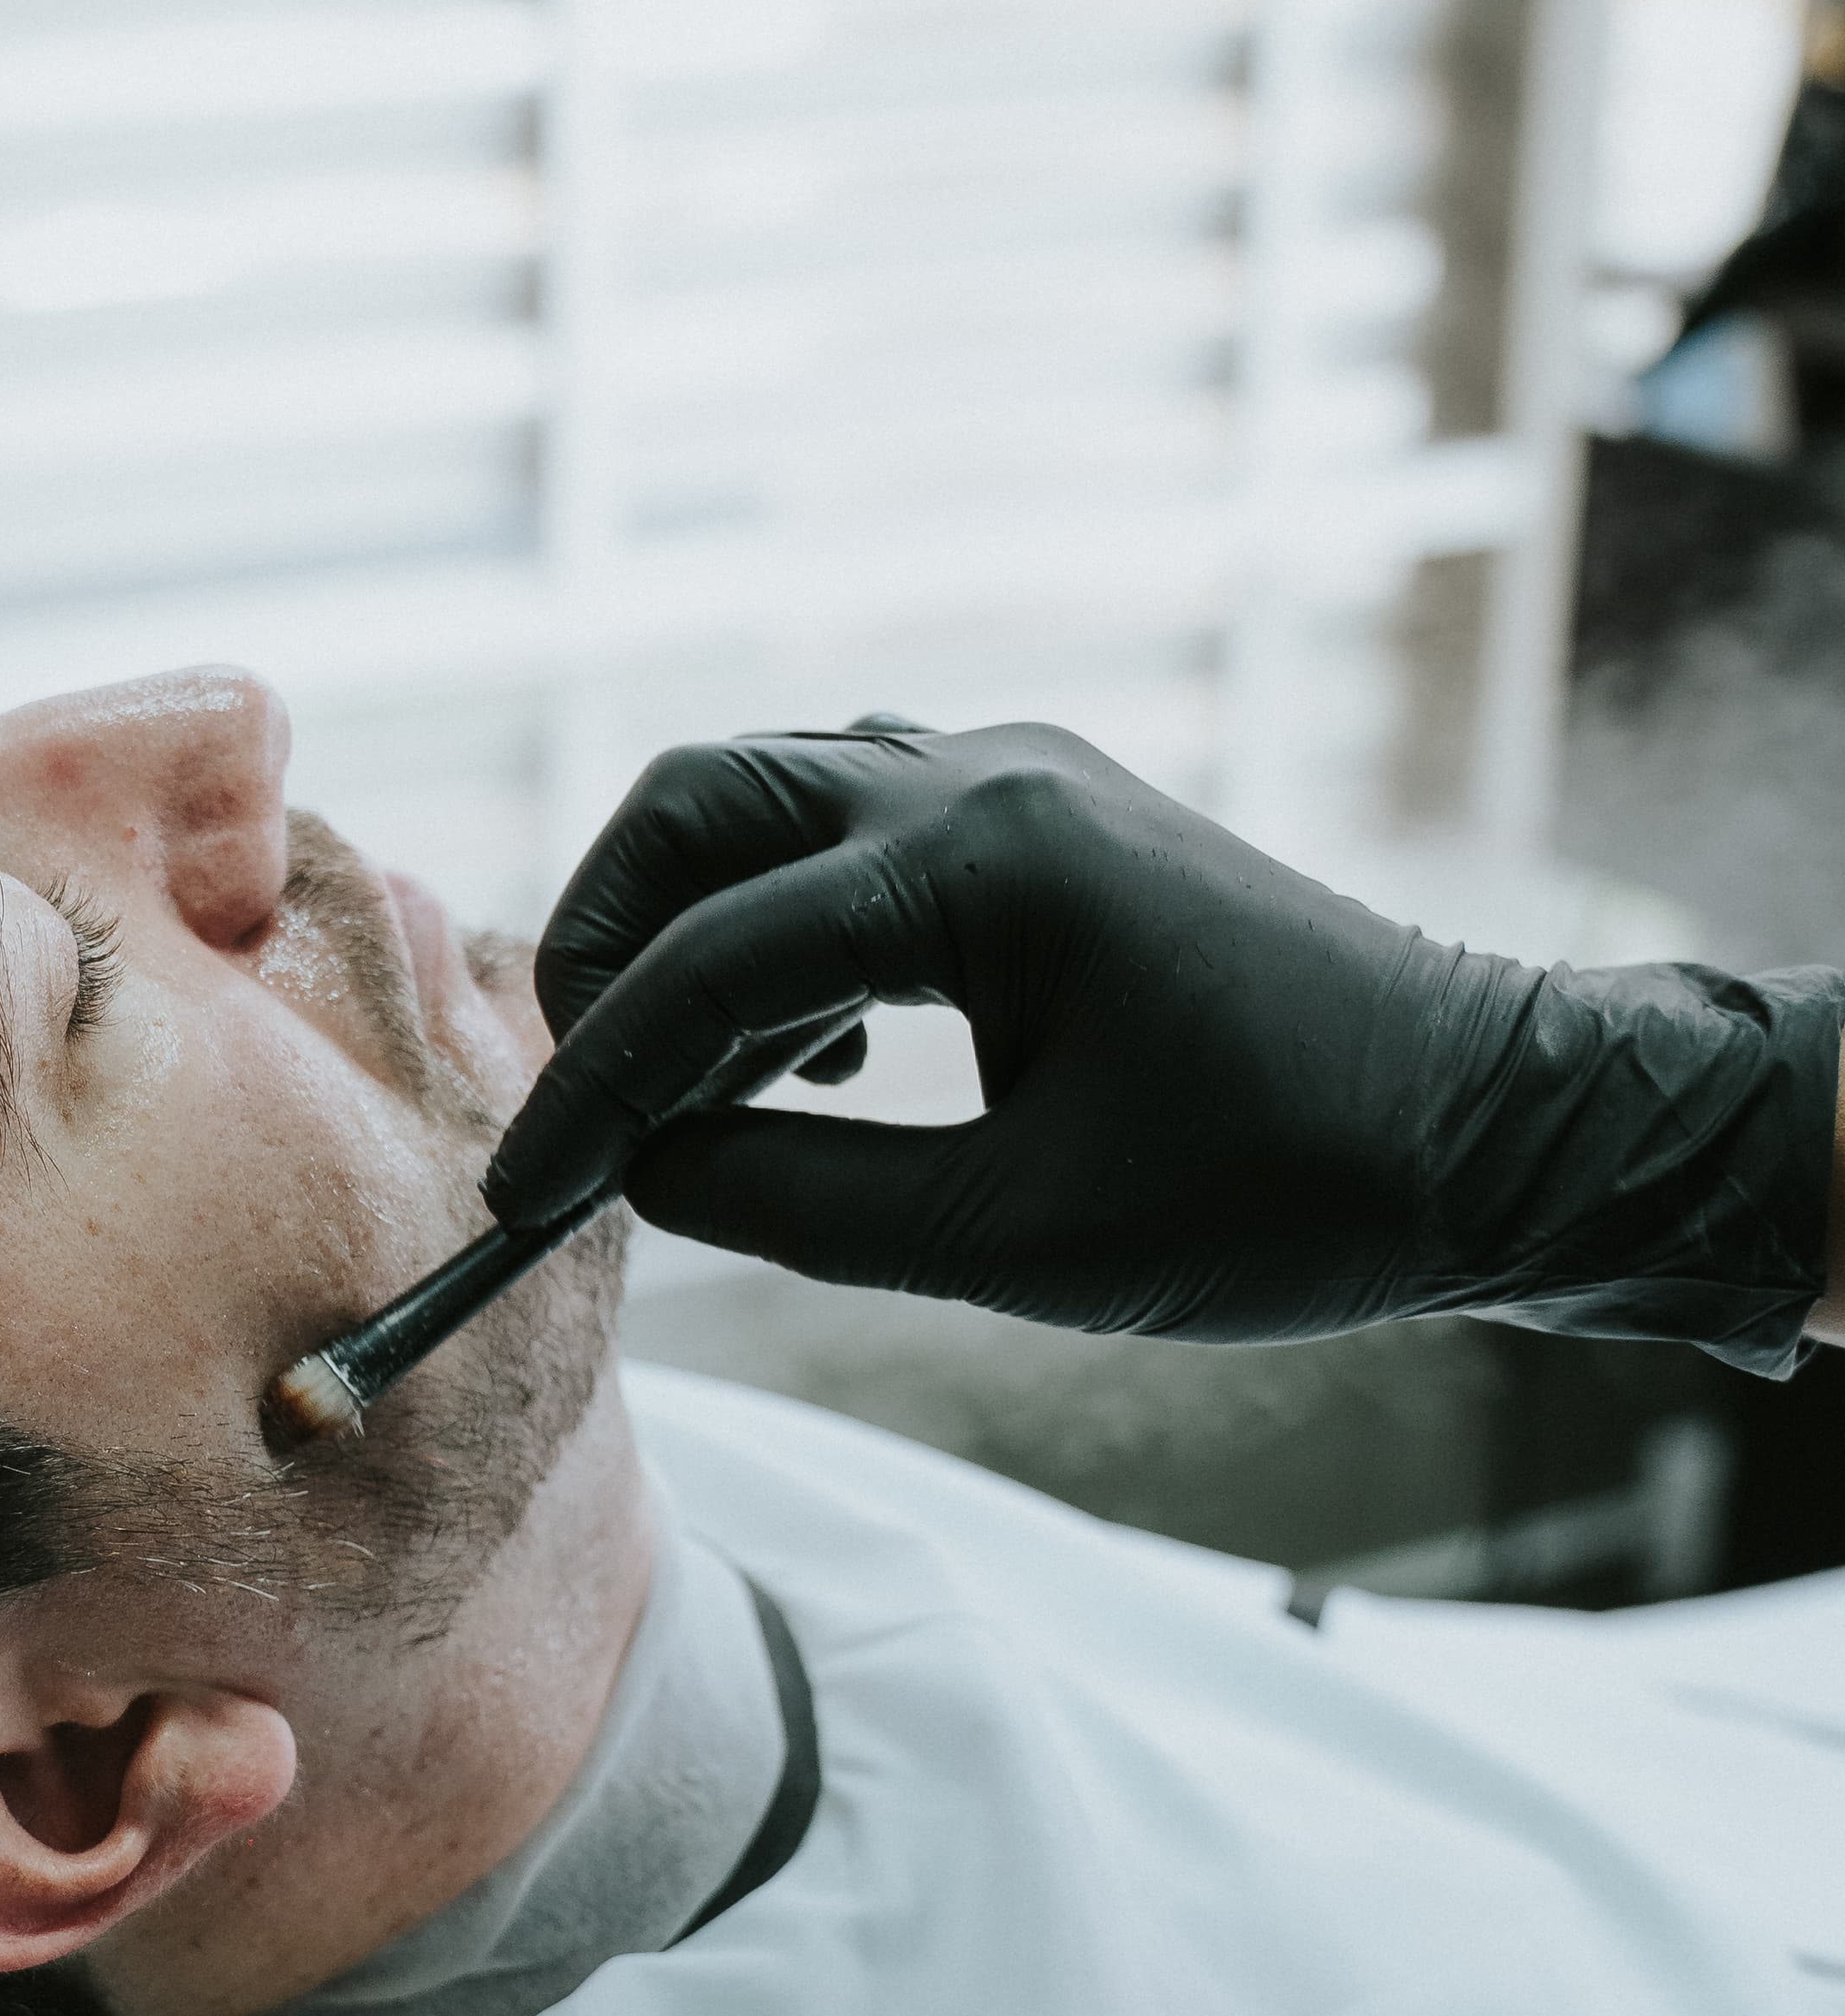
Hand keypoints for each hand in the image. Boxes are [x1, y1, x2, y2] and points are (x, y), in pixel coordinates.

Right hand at [484, 718, 1841, 1366]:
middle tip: (597, 1102)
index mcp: (985, 862)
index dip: (590, 1089)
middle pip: (700, 801)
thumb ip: (799, 1200)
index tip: (520, 1199)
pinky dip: (787, 921)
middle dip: (611, 945)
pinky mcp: (1050, 815)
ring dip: (699, 928)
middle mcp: (988, 775)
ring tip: (710, 1092)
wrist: (1496, 1135)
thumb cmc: (1287, 1194)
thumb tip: (642, 1170)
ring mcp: (1023, 776)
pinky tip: (827, 1054)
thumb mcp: (1017, 1240)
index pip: (711, 962)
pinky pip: (854, 822)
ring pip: (770, 795)